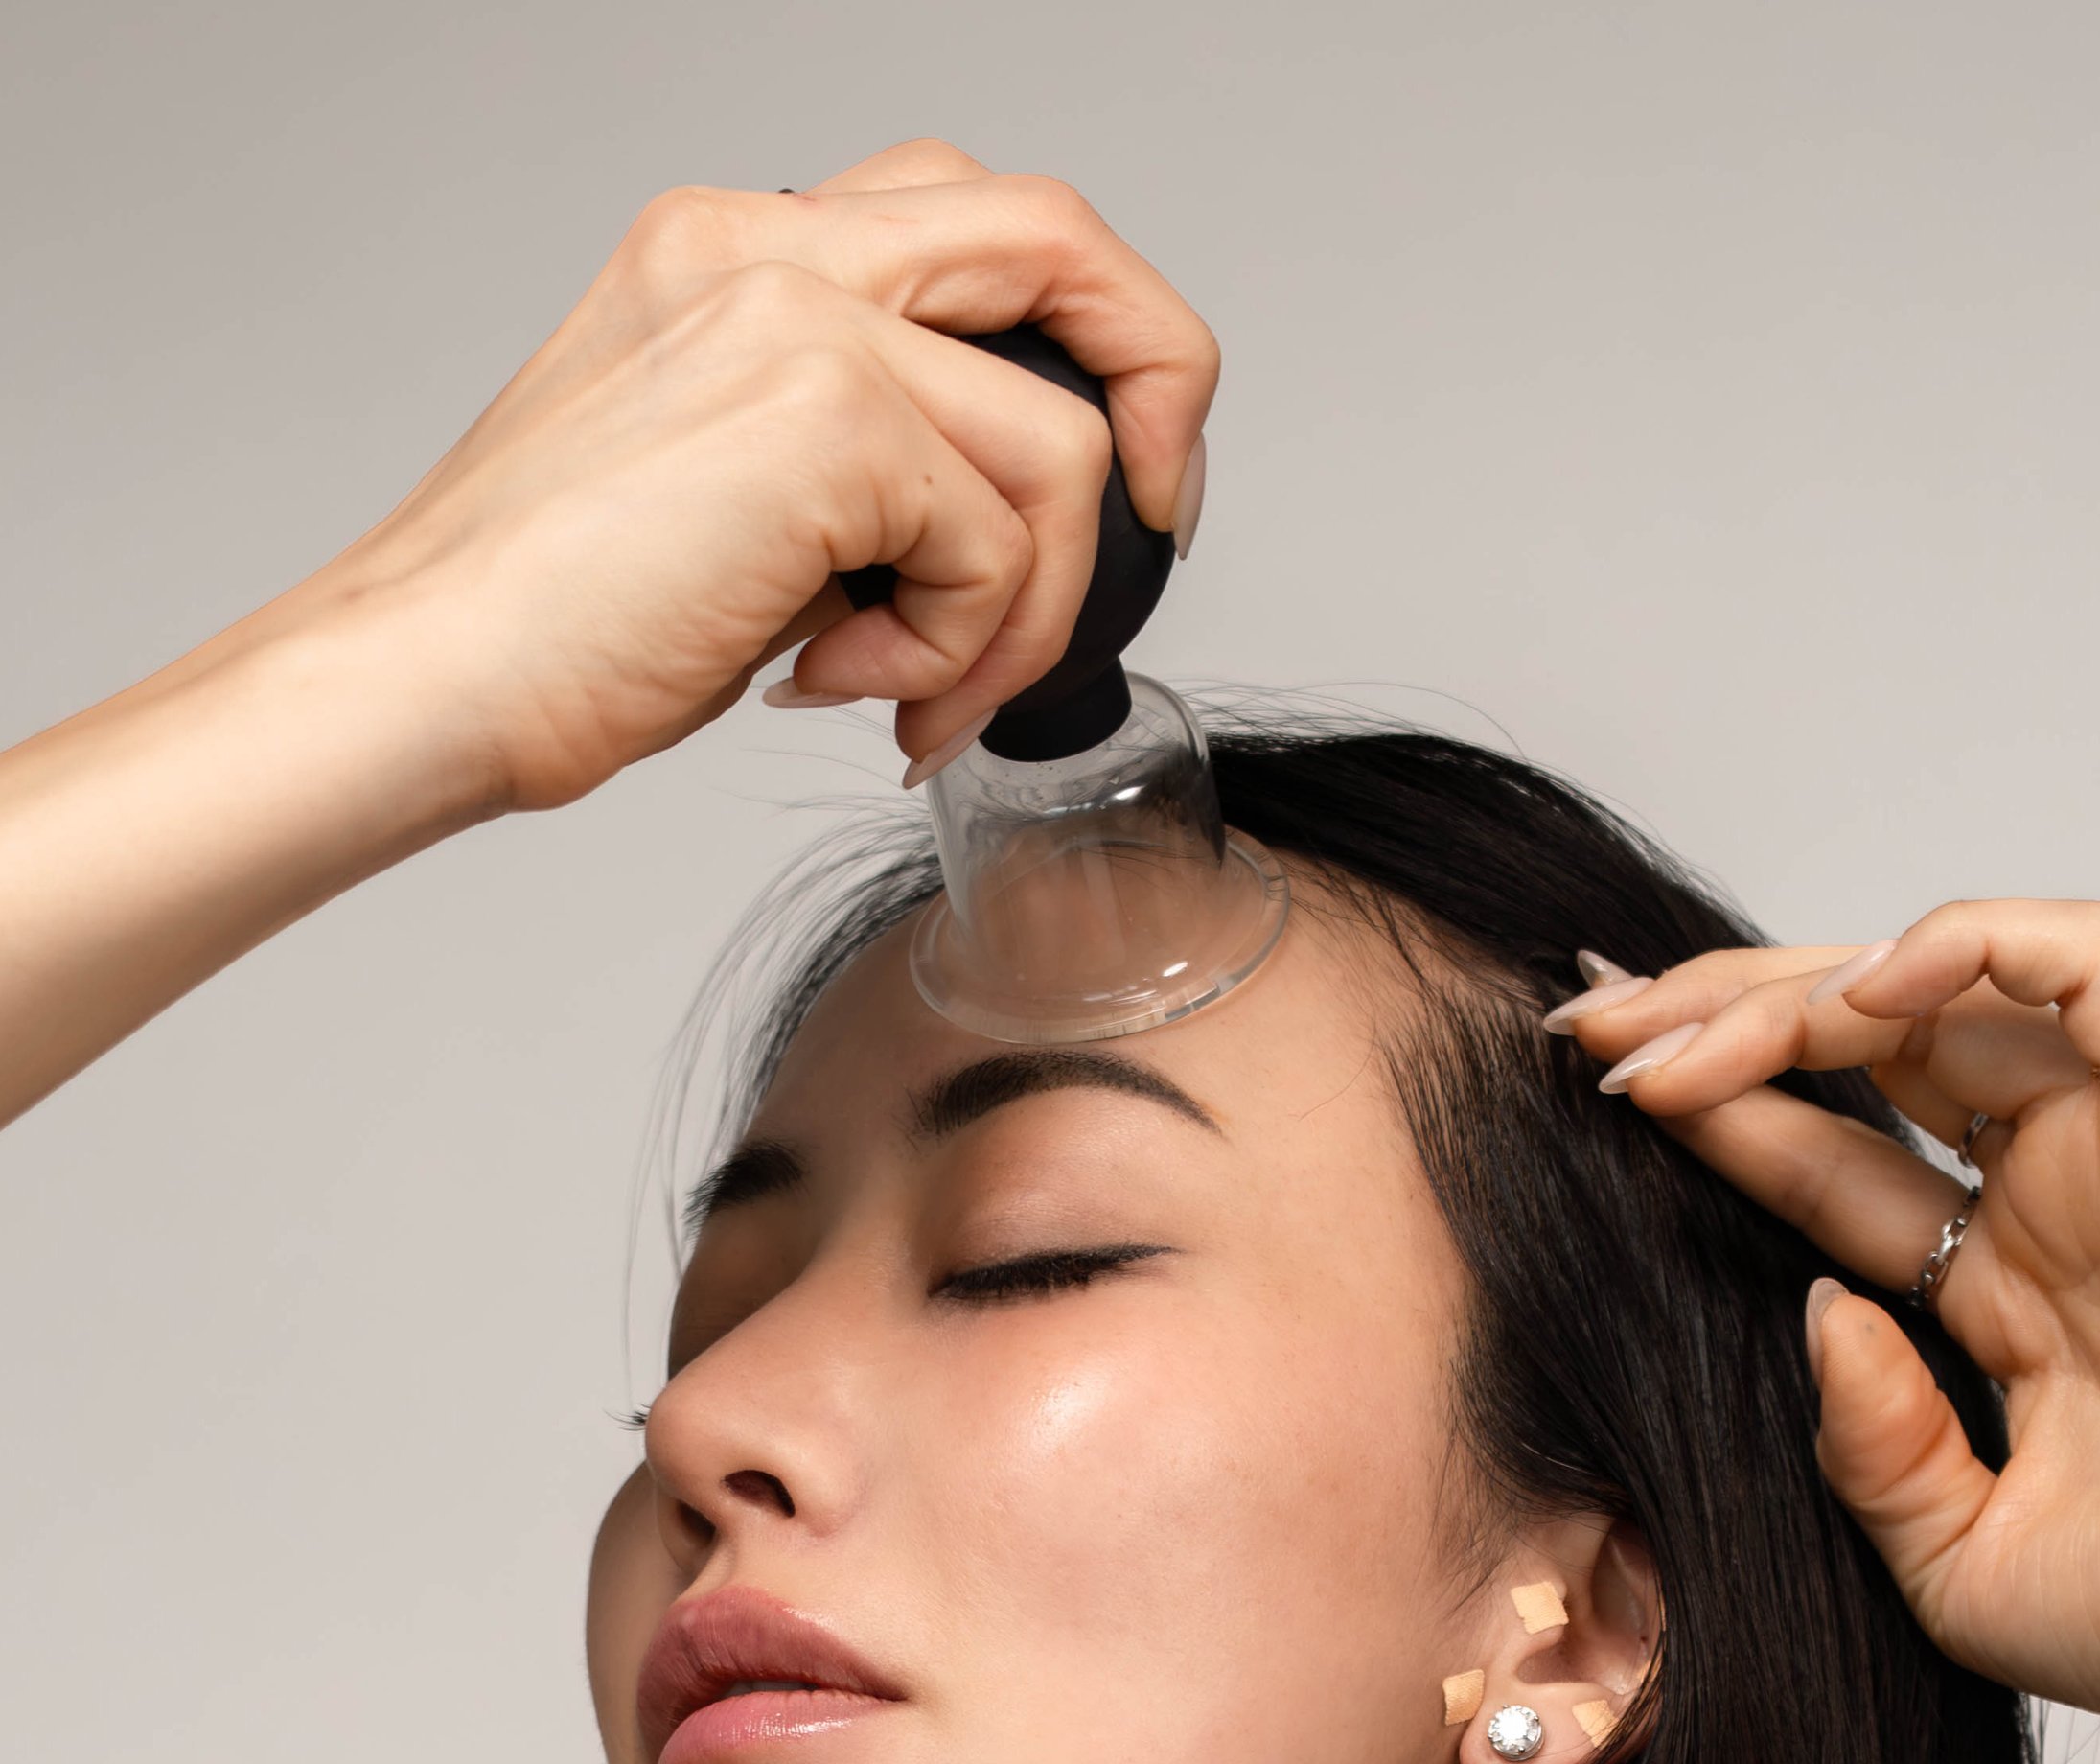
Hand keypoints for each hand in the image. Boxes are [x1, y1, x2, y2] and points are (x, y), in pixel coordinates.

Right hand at [304, 142, 1215, 809]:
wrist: (429, 678)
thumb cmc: (552, 627)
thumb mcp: (732, 500)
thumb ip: (859, 467)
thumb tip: (991, 539)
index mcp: (737, 246)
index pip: (977, 221)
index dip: (1091, 334)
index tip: (1118, 480)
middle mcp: (769, 243)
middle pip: (1063, 242)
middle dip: (1158, 397)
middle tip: (1151, 536)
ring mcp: (797, 315)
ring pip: (1057, 448)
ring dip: (1018, 613)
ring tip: (907, 693)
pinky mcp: (825, 418)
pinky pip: (996, 545)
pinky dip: (953, 653)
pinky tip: (838, 689)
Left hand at [1551, 904, 2099, 1758]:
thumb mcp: (1946, 1556)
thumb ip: (1865, 1435)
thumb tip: (1812, 1306)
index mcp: (1998, 1292)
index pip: (1828, 1157)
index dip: (1713, 1105)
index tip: (1589, 1081)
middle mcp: (2051, 1200)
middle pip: (1865, 1049)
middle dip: (1717, 1020)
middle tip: (1591, 1034)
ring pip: (1943, 983)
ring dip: (1793, 987)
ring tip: (1673, 1042)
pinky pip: (2082, 957)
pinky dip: (1962, 940)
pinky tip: (1851, 998)